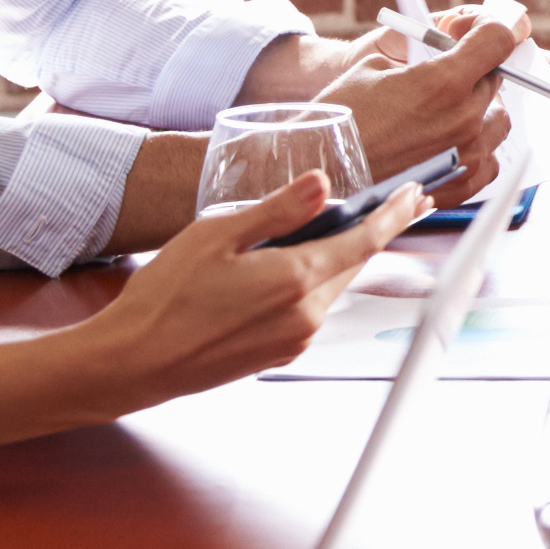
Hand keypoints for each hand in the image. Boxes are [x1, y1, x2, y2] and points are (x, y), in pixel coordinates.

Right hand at [76, 170, 411, 409]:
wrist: (135, 363)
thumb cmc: (165, 299)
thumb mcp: (216, 236)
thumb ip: (277, 211)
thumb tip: (322, 185)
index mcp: (295, 279)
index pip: (364, 241)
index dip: (393, 215)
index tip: (414, 195)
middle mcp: (306, 315)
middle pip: (354, 264)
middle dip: (376, 231)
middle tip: (396, 203)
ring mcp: (295, 339)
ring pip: (332, 286)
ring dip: (342, 257)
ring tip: (340, 228)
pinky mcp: (279, 353)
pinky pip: (310, 308)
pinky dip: (315, 282)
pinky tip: (295, 267)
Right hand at [313, 14, 521, 194]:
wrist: (318, 171)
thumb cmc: (339, 117)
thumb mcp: (375, 65)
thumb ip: (424, 55)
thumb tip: (452, 47)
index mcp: (443, 82)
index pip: (497, 40)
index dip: (491, 28)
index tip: (478, 30)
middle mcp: (463, 119)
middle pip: (495, 80)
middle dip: (476, 70)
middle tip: (450, 71)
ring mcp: (465, 156)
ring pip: (498, 120)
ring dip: (481, 108)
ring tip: (449, 109)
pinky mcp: (460, 187)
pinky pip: (490, 159)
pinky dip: (478, 145)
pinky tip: (451, 141)